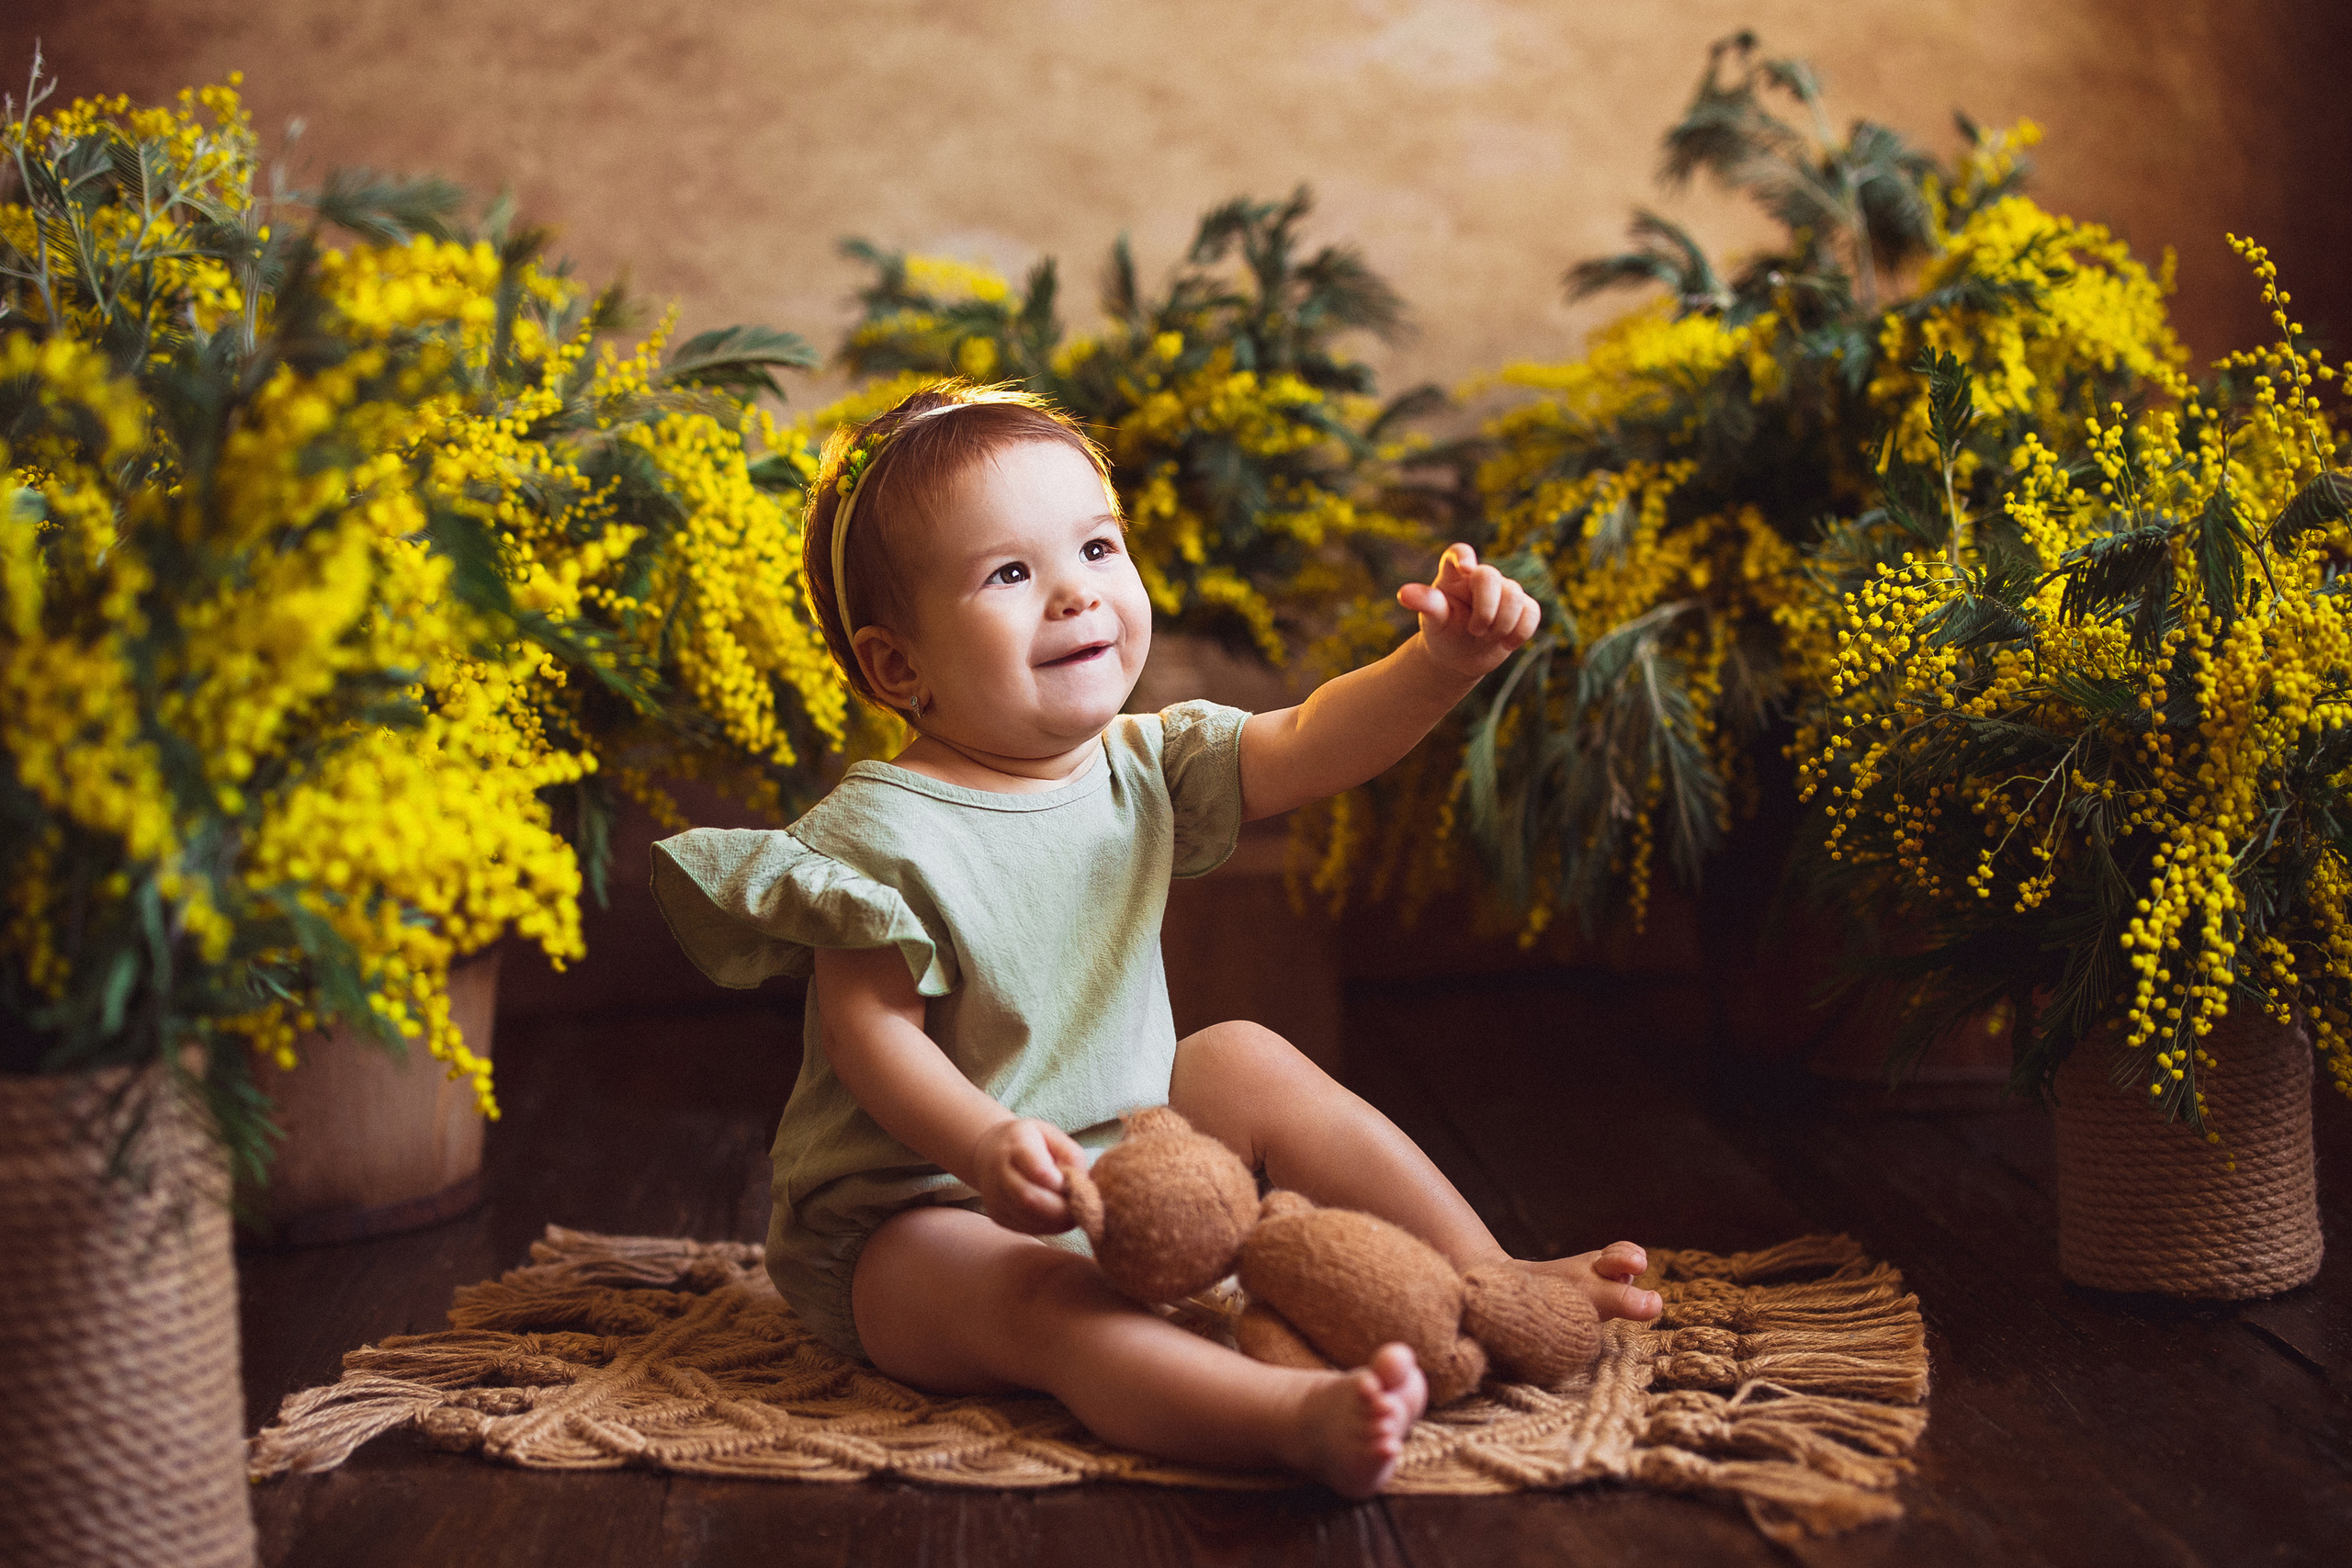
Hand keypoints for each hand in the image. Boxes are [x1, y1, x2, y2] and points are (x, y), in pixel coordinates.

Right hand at [971, 1117, 1083, 1233]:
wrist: (986, 1152)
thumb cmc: (1027, 1141)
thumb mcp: (1051, 1133)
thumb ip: (1071, 1154)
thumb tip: (1083, 1182)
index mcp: (1017, 1146)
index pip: (1039, 1171)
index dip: (1062, 1184)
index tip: (1077, 1185)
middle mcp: (1001, 1173)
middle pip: (1031, 1200)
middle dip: (1062, 1209)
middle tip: (1081, 1207)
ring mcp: (996, 1197)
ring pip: (1029, 1218)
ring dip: (1057, 1221)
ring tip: (1072, 1213)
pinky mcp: (998, 1215)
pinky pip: (1026, 1228)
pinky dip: (1047, 1227)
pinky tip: (1057, 1218)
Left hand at [1397, 544, 1540, 679]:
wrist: (1460, 657)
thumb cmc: (1442, 633)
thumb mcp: (1432, 621)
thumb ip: (1425, 604)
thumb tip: (1404, 594)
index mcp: (1453, 575)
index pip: (1458, 552)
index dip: (1463, 556)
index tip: (1466, 569)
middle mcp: (1479, 577)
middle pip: (1491, 577)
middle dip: (1486, 609)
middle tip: (1475, 630)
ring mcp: (1504, 590)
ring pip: (1515, 595)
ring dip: (1502, 624)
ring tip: (1487, 637)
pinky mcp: (1522, 607)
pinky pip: (1532, 612)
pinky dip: (1520, 631)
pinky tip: (1506, 644)